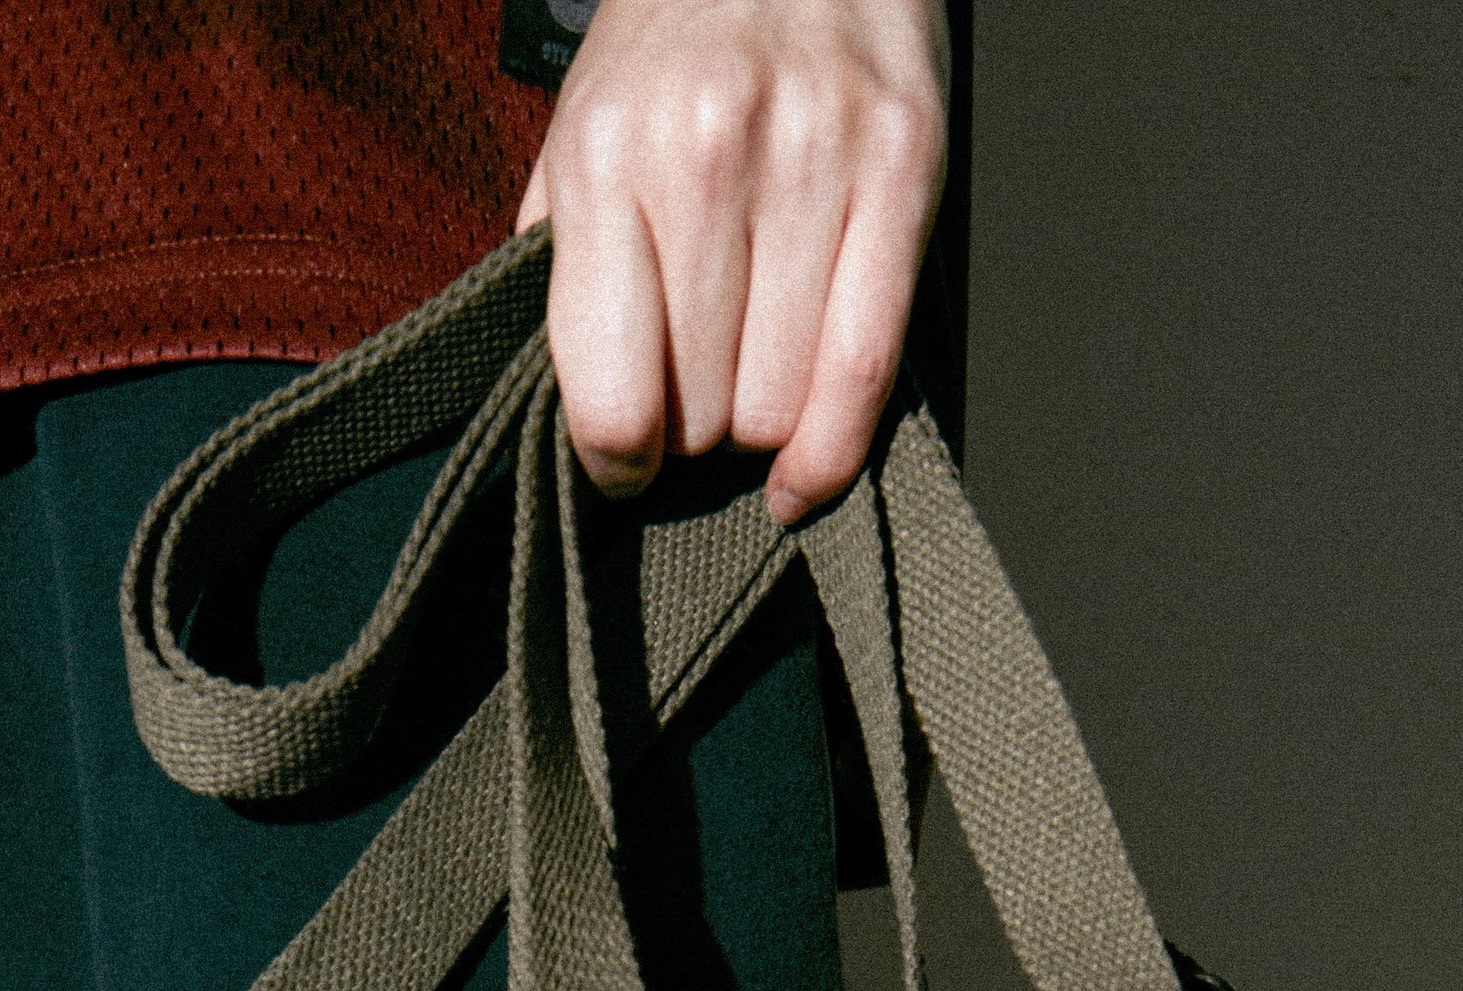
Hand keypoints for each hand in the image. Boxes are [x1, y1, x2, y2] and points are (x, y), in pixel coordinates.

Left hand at [517, 0, 948, 524]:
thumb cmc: (674, 35)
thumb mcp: (580, 128)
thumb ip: (560, 260)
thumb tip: (560, 400)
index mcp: (607, 155)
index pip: (613, 400)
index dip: (616, 464)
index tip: (624, 465)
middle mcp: (707, 158)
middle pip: (701, 415)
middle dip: (691, 429)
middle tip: (694, 388)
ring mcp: (813, 162)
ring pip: (780, 407)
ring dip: (759, 424)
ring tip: (748, 375)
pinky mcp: (902, 168)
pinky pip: (867, 371)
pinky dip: (830, 452)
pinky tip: (800, 474)